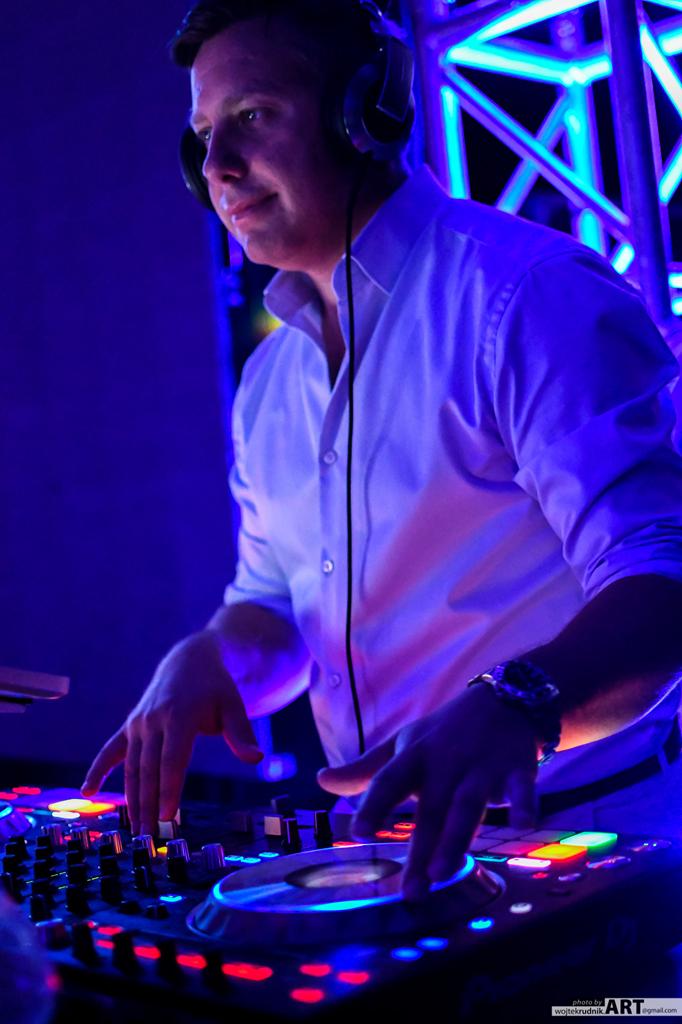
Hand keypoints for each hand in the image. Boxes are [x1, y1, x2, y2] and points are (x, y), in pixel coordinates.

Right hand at [81, 630, 262, 834]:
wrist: (189, 660)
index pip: (172, 760)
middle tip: (149, 837)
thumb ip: (241, 734)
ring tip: (136, 830)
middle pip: (149, 769)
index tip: (167, 817)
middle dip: (148, 804)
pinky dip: (98, 769)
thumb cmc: (216, 687)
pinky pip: (111, 750)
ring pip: (133, 766)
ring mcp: (139, 723)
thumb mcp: (233, 705)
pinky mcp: (130, 725)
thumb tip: (256, 758)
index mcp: (179, 715)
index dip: (169, 790)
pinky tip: (88, 791)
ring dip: (132, 798)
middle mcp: (153, 720)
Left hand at [317, 683, 537, 900]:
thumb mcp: (401, 745)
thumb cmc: (443, 733)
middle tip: (410, 891)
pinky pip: (522, 788)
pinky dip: (525, 803)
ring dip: (457, 838)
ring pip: (469, 807)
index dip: (373, 806)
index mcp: (415, 757)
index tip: (357, 833)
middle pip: (431, 810)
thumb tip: (321, 781)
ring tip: (443, 872)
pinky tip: (525, 824)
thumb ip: (365, 771)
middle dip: (420, 849)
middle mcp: (446, 764)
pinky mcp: (517, 769)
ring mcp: (482, 767)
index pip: (389, 781)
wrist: (501, 699)